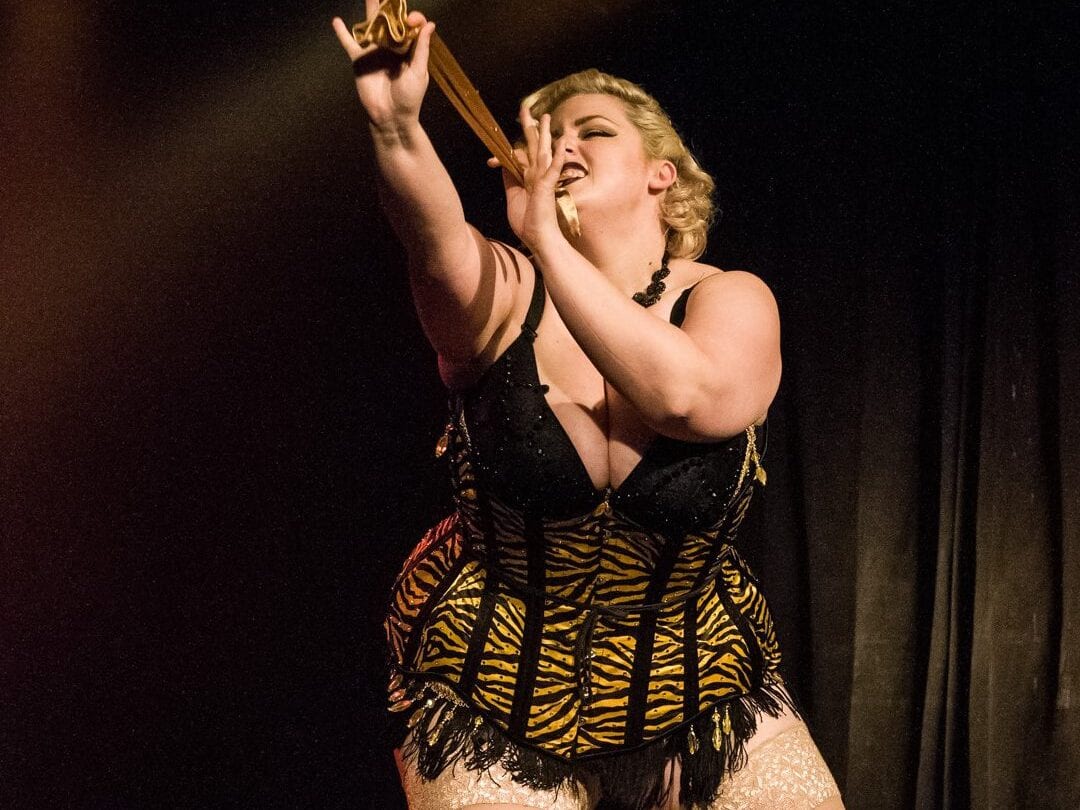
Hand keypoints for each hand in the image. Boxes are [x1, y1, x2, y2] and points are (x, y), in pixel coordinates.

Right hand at [332, 3, 434, 131]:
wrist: (391, 117)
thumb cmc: (410, 98)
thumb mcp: (419, 72)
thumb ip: (421, 48)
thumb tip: (429, 24)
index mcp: (408, 49)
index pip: (409, 26)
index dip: (411, 18)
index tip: (410, 20)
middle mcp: (391, 46)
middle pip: (389, 20)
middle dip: (389, 5)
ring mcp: (375, 52)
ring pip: (370, 26)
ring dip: (369, 9)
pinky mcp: (360, 60)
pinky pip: (350, 44)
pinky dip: (342, 33)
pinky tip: (336, 21)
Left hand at [489, 105, 568, 249]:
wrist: (539, 238)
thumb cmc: (528, 223)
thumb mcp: (512, 197)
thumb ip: (509, 180)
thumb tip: (502, 165)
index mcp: (528, 178)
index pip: (517, 158)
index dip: (502, 155)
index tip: (489, 161)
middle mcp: (537, 176)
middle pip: (532, 147)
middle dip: (529, 128)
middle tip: (527, 110)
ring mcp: (543, 180)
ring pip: (544, 152)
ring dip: (545, 134)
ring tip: (547, 117)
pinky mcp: (547, 186)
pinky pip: (553, 168)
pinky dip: (557, 155)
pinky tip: (561, 141)